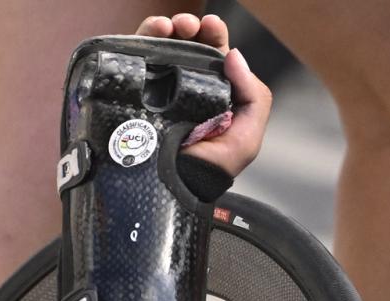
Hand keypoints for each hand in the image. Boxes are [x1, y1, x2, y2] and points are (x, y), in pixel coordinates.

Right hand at [136, 14, 271, 177]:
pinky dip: (144, 38)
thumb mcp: (247, 136)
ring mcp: (159, 89)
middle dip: (191, 28)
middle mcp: (186, 88)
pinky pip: (136, 58)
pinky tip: (153, 33)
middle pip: (189, 47)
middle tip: (190, 25)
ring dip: (167, 29)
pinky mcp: (135, 91)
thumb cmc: (211, 168)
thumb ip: (254, 96)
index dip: (214, 38)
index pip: (215, 57)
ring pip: (162, 47)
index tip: (213, 27)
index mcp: (215, 94)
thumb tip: (235, 55)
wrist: (174, 186)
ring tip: (170, 26)